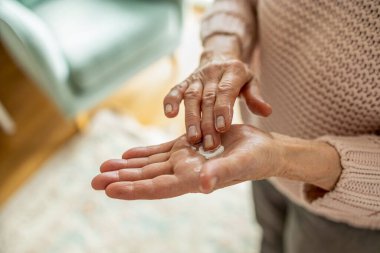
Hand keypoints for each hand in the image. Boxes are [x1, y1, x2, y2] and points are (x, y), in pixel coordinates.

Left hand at [91, 125, 281, 199]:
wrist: (263, 151)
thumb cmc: (256, 159)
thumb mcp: (240, 163)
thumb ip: (222, 172)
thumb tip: (204, 183)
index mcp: (193, 179)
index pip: (158, 187)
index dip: (134, 189)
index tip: (110, 189)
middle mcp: (184, 173)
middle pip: (146, 178)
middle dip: (120, 179)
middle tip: (93, 181)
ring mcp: (183, 160)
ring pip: (148, 165)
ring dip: (125, 167)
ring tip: (103, 167)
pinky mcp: (186, 148)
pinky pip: (159, 152)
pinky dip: (142, 153)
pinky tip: (126, 154)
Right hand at [163, 36, 271, 150]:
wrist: (219, 57)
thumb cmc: (237, 78)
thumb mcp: (250, 83)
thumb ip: (256, 97)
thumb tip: (266, 112)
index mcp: (232, 71)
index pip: (226, 91)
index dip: (223, 108)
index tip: (222, 128)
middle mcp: (213, 72)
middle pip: (208, 98)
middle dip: (208, 122)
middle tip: (209, 143)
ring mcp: (197, 77)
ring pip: (191, 97)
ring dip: (191, 118)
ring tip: (193, 138)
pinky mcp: (185, 81)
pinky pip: (176, 90)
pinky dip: (171, 101)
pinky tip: (169, 114)